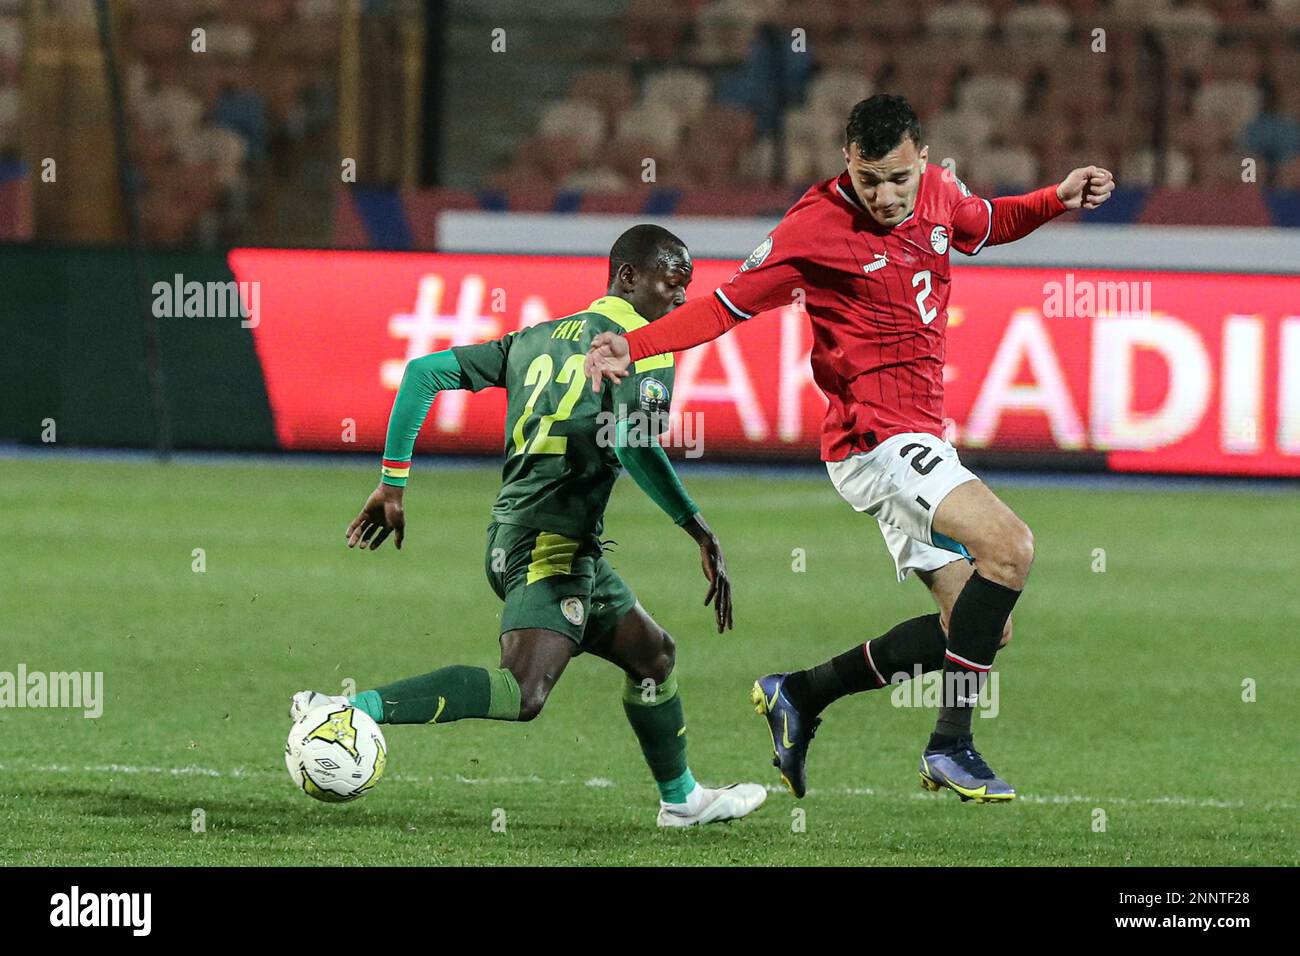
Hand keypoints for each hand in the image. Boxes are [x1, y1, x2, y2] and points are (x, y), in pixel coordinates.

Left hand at [346, 483, 404, 550]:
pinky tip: (348, 535)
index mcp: (387, 525)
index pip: (380, 536)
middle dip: (365, 540)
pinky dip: (352, 528)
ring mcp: (371, 517)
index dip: (376, 542)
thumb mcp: (399, 525)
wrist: (389, 495)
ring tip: (351, 545)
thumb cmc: (396, 510)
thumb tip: (399, 548)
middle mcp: (378, 521)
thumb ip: (399, 536)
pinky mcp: (364, 512)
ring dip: (356, 536)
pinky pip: (357, 522)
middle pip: (369, 533)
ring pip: (362, 528)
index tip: (370, 548)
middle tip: (361, 547)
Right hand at [585, 331, 631, 392]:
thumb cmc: (616, 341)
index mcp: (593, 355)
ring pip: (605, 376)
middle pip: (595, 373)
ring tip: (617, 382)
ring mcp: (606, 369)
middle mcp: (598, 364)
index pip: (588, 362)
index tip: (588, 375)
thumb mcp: (609, 336)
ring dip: (611, 379)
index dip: (587, 369)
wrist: (629, 347)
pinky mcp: (614, 373)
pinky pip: (616, 375)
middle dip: (595, 382)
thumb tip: (593, 343)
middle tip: (595, 390)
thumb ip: (601, 338)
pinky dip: (620, 375)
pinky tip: (626, 373)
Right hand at [682, 515, 732, 632]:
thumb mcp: (712, 576)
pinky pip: (712, 588)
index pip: (728, 605)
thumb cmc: (711, 561)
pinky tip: (706, 605)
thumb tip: (712, 594)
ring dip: (719, 611)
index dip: (728, 616)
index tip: (728, 627)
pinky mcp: (715, 574)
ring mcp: (721, 580)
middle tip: (724, 630)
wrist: (711, 545)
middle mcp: (726, 585)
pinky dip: (709, 596)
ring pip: (721, 599)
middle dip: (725, 618)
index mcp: (726, 587)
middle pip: (726, 605)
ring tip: (718, 622)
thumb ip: (714, 585)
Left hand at [1057, 165, 1114, 209]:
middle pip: (1111, 186)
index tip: (1091, 181)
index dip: (1102, 180)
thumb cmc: (1069, 184)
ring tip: (1086, 197)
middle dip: (1100, 189)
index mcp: (1096, 175)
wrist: (1062, 198)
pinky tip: (1084, 203)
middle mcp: (1099, 183)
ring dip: (1096, 198)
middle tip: (1090, 189)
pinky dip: (1092, 204)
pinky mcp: (1094, 202)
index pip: (1109, 176)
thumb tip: (1103, 176)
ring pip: (1107, 195)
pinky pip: (1099, 204)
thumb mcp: (1078, 174)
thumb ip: (1091, 171)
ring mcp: (1097, 193)